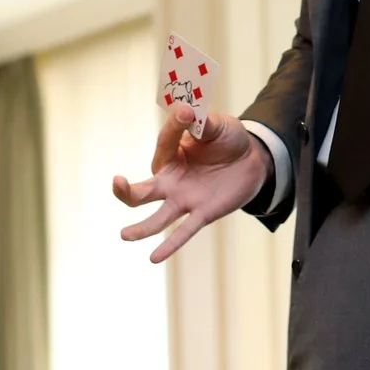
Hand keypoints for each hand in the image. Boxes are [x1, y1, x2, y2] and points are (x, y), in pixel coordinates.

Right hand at [112, 105, 270, 263]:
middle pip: (142, 190)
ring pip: (157, 217)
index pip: (165, 142)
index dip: (174, 126)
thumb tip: (187, 111)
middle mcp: (171, 180)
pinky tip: (154, 259)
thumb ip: (202, 122)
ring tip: (124, 235)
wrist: (252, 160)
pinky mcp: (202, 213)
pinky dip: (170, 245)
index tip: (185, 111)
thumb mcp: (218, 125)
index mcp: (171, 154)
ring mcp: (184, 198)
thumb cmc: (227, 139)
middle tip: (117, 181)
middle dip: (126, 189)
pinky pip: (184, 231)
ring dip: (141, 227)